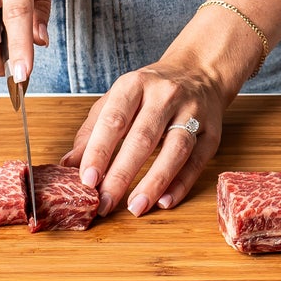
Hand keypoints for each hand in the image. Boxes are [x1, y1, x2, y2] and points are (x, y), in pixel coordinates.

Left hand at [62, 51, 234, 216]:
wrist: (200, 72)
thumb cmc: (150, 91)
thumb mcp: (117, 100)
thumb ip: (92, 131)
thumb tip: (68, 165)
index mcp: (135, 85)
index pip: (114, 120)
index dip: (99, 151)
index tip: (87, 180)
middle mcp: (165, 96)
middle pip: (143, 138)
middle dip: (122, 174)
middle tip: (105, 202)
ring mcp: (193, 113)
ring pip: (175, 149)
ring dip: (154, 181)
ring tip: (135, 207)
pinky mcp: (212, 132)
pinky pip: (197, 161)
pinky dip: (181, 184)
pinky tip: (165, 201)